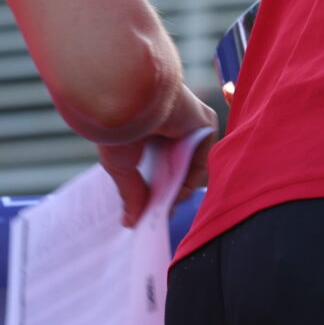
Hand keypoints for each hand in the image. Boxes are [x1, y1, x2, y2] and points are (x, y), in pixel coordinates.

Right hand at [97, 83, 215, 227]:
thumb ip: (132, 193)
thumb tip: (130, 223)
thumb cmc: (118, 126)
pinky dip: (191, 178)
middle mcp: (172, 123)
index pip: (158, 163)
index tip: (146, 212)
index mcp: (149, 128)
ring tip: (163, 210)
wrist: (128, 101)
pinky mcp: (204, 121)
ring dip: (179, 189)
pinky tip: (176, 194)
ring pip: (190, 164)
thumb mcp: (122, 167)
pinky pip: (202, 157)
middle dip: (166, 193)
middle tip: (154, 217)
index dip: (154, 189)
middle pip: (176, 166)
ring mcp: (190, 122)